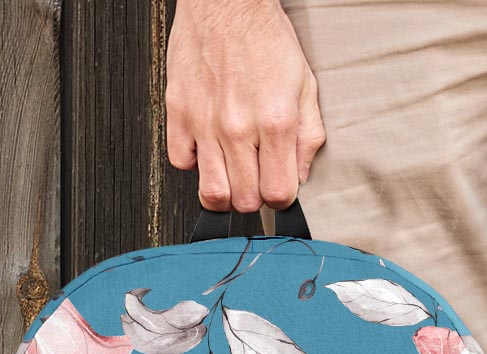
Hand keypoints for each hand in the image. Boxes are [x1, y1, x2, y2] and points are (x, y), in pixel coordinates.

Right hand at [166, 0, 325, 211]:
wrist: (226, 1)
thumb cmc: (265, 39)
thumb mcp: (305, 87)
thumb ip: (308, 137)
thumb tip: (301, 176)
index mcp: (275, 123)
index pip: (278, 194)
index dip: (281, 199)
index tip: (279, 188)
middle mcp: (238, 127)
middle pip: (245, 201)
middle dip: (254, 197)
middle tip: (256, 179)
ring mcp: (205, 122)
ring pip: (212, 192)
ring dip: (225, 192)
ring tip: (232, 176)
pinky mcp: (178, 111)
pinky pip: (180, 162)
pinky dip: (194, 163)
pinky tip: (208, 149)